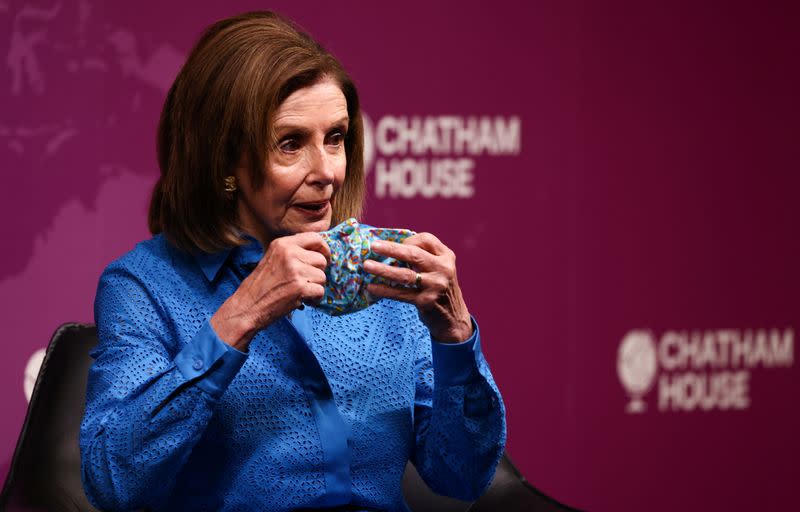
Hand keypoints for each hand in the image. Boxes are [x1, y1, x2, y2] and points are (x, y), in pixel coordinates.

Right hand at [211, 232, 329, 349]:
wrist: (246, 307)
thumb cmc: (260, 287)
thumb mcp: (273, 259)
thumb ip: (293, 253)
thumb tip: (319, 253)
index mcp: (283, 244)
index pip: (315, 237)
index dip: (324, 249)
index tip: (324, 258)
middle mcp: (289, 253)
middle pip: (321, 260)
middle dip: (317, 273)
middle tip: (305, 282)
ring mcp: (295, 270)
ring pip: (322, 277)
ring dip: (315, 287)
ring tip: (300, 293)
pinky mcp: (300, 287)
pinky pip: (320, 291)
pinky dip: (315, 299)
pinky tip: (303, 301)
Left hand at [364, 233, 472, 342]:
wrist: (453, 317)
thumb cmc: (439, 288)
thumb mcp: (439, 268)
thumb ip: (423, 256)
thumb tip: (389, 247)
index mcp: (446, 256)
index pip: (426, 240)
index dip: (408, 240)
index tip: (393, 244)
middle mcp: (443, 269)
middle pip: (413, 255)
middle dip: (391, 249)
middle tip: (372, 246)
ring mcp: (435, 286)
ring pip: (404, 275)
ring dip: (383, 270)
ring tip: (367, 266)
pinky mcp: (426, 301)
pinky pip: (400, 293)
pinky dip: (384, 290)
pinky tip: (371, 287)